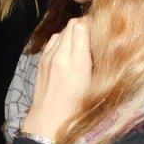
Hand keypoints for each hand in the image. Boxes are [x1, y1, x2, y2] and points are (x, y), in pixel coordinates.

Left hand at [21, 18, 91, 140]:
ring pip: (61, 32)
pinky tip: (67, 50)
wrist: (49, 119)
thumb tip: (102, 46)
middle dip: (83, 25)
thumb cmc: (77, 108)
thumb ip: (97, 63)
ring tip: (80, 42)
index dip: (91, 24)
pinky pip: (52, 41)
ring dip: (71, 33)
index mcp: (77, 62)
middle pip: (71, 25)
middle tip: (92, 34)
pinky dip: (61, 41)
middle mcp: (60, 56)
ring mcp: (48, 57)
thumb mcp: (94, 85)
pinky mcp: (41, 61)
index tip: (99, 29)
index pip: (81, 27)